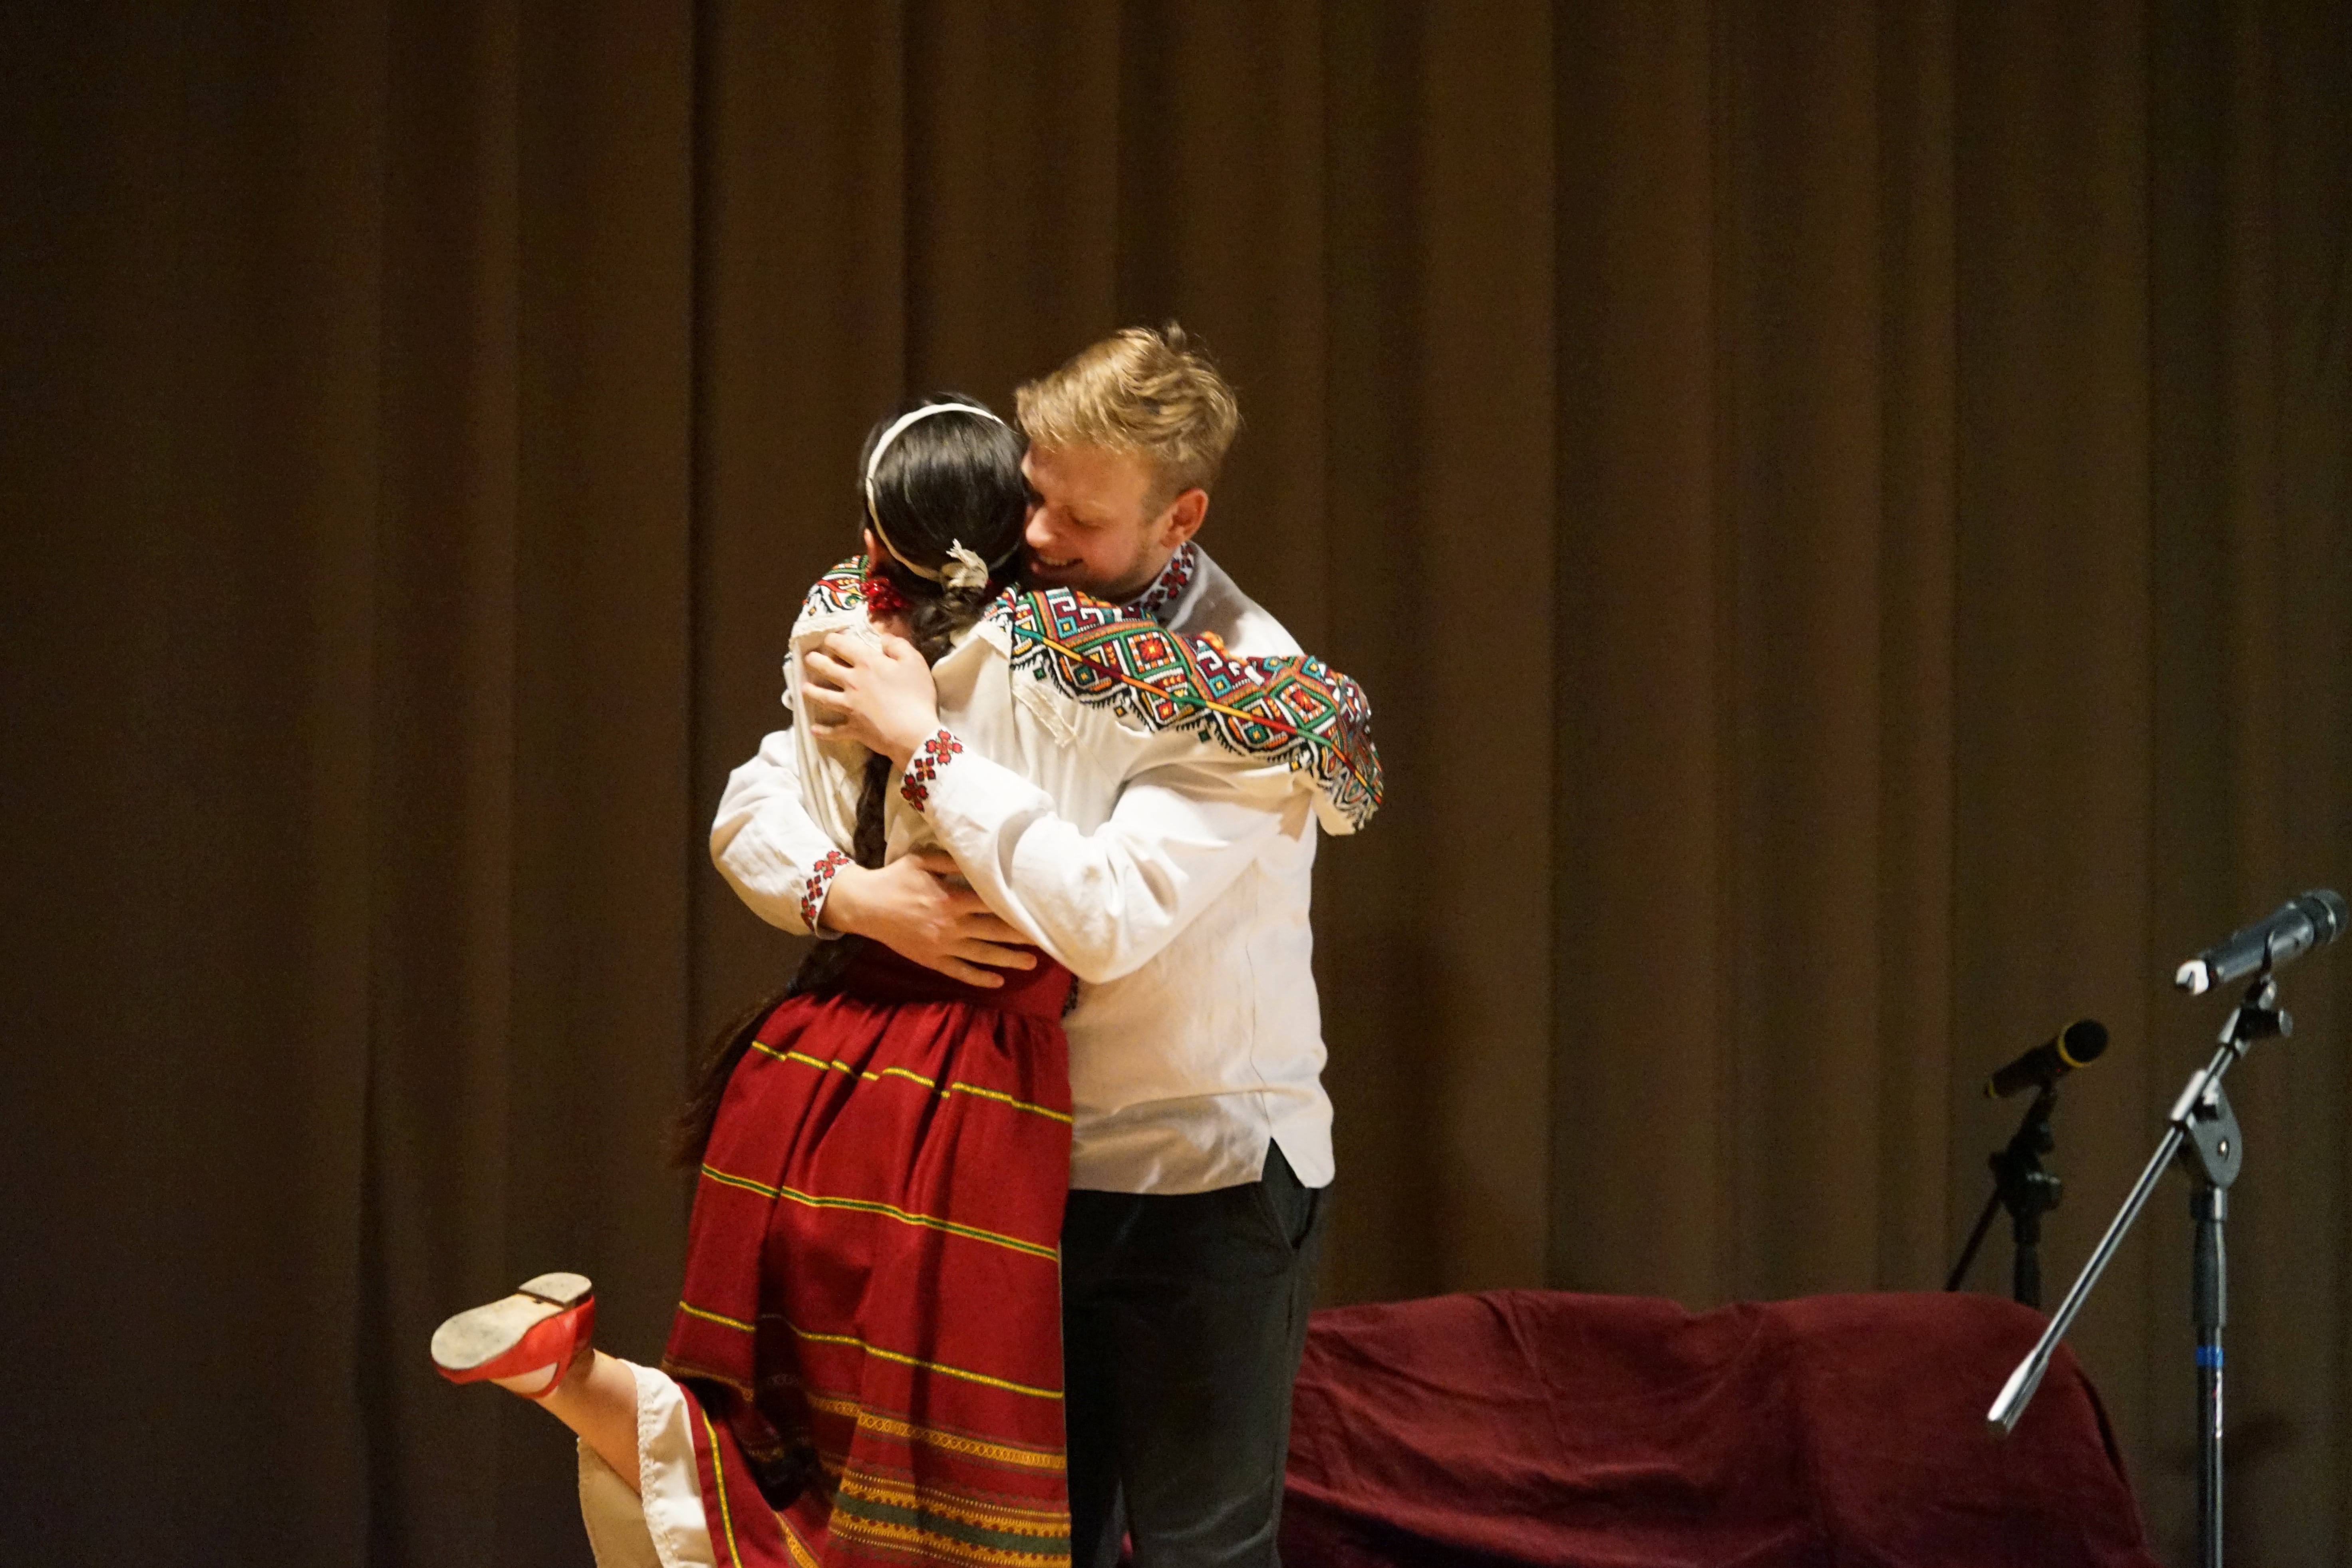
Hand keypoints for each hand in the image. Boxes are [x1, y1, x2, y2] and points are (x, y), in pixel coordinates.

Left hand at [802, 632, 939, 765]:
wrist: (913, 733)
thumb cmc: (916, 695)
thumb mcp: (914, 662)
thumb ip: (897, 645)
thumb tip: (883, 638)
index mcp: (866, 664)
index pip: (843, 646)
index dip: (833, 639)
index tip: (828, 638)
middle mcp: (852, 682)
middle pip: (826, 669)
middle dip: (815, 661)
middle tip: (808, 659)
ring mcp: (849, 707)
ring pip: (823, 697)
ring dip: (811, 691)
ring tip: (803, 688)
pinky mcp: (853, 727)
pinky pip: (833, 730)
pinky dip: (823, 731)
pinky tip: (814, 729)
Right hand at [818, 851, 1037, 986]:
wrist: (864, 905)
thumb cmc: (895, 878)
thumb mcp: (923, 860)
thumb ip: (952, 860)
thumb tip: (980, 856)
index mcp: (952, 899)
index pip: (993, 905)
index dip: (1016, 908)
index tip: (1038, 910)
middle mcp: (952, 925)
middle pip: (995, 932)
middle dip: (1022, 936)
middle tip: (1047, 939)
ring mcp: (943, 946)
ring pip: (983, 955)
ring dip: (1009, 959)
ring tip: (1032, 962)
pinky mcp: (933, 960)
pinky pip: (961, 972)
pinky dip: (980, 978)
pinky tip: (998, 981)